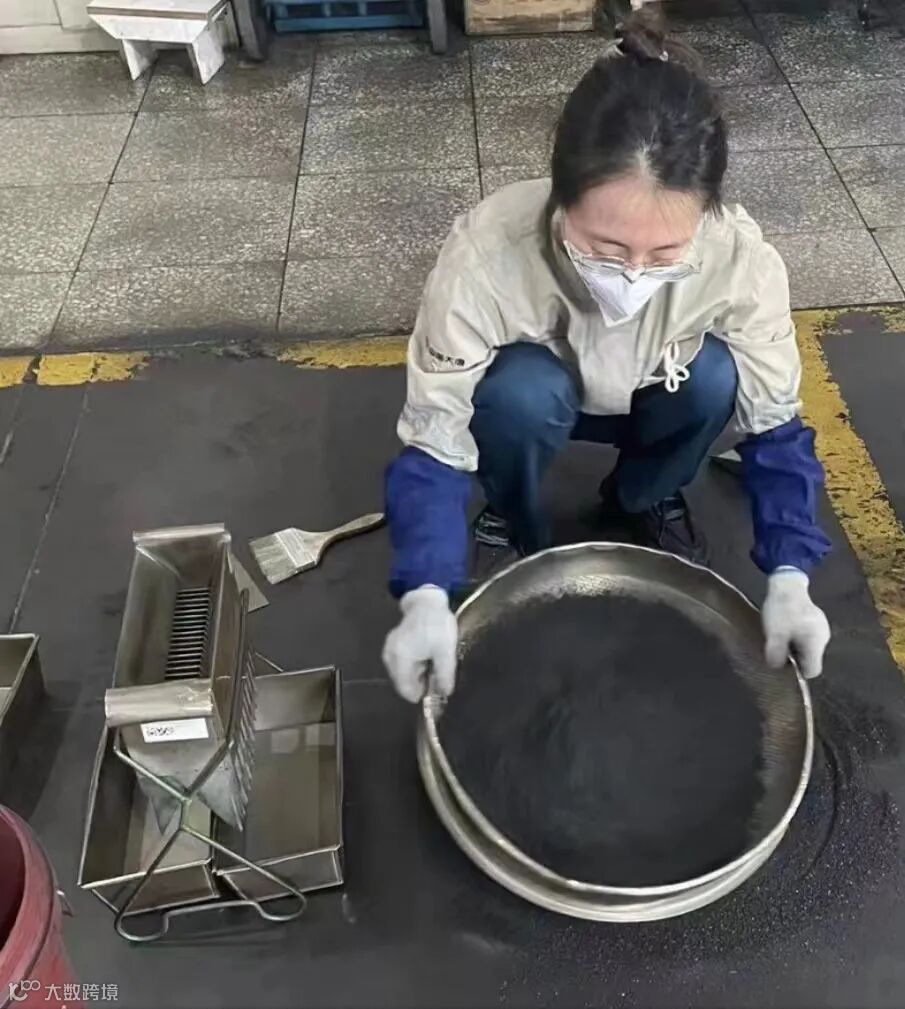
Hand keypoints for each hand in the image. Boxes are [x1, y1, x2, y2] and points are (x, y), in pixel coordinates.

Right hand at [382, 585, 457, 702]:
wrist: (427, 601)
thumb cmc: (437, 625)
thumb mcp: (446, 651)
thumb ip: (444, 675)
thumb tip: (444, 694)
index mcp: (401, 659)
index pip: (406, 691)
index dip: (422, 694)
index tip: (436, 686)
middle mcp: (390, 657)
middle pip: (404, 683)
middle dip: (421, 682)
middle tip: (436, 670)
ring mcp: (388, 650)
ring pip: (403, 674)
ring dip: (418, 674)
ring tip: (432, 660)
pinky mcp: (391, 646)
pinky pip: (402, 665)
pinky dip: (413, 665)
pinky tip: (425, 654)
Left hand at [762, 568, 829, 678]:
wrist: (787, 584)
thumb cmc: (781, 609)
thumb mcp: (774, 633)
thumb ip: (776, 654)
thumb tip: (777, 668)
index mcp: (816, 642)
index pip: (813, 670)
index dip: (798, 671)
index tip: (783, 662)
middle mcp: (824, 638)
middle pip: (810, 660)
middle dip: (795, 658)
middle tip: (778, 648)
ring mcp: (822, 630)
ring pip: (808, 649)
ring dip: (794, 648)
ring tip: (780, 636)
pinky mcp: (817, 623)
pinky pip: (808, 639)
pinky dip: (797, 638)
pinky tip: (786, 628)